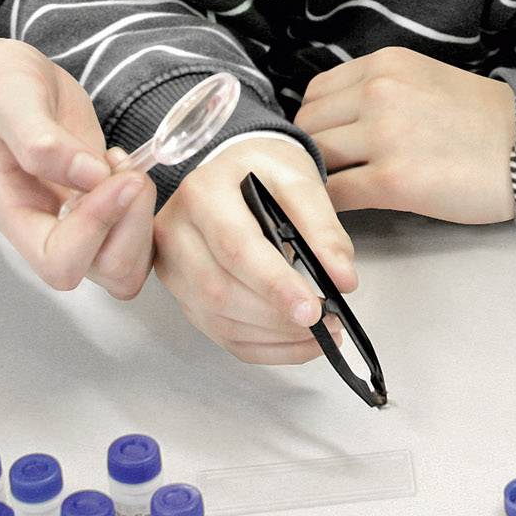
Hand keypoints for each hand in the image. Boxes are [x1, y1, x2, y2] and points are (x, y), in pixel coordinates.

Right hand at [0, 37, 153, 297]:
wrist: (11, 84)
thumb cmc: (0, 90)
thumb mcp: (9, 98)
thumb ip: (39, 139)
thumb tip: (91, 175)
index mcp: (16, 215)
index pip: (60, 262)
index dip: (95, 227)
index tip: (112, 172)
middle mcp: (49, 230)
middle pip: (107, 272)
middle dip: (132, 225)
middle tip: (128, 171)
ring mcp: (81, 223)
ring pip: (131, 262)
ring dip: (143, 217)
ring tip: (125, 166)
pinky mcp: (106, 207)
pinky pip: (140, 234)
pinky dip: (147, 206)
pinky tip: (125, 164)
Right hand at [155, 134, 360, 363]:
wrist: (235, 169)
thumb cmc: (264, 171)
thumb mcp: (299, 181)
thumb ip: (323, 229)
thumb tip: (342, 280)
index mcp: (202, 193)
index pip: (236, 248)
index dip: (274, 285)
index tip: (313, 310)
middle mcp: (175, 232)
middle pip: (219, 290)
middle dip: (277, 316)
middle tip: (327, 322)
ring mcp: (173, 268)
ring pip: (218, 320)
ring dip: (274, 336)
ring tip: (322, 332)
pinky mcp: (183, 295)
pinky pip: (220, 334)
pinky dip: (264, 347)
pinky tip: (298, 342)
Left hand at [296, 48, 515, 224]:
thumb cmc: (482, 121)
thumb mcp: (424, 79)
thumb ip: (378, 91)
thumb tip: (332, 123)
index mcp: (386, 65)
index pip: (316, 94)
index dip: (315, 123)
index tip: (325, 144)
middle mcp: (379, 92)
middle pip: (308, 126)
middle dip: (311, 153)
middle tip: (327, 175)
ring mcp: (384, 135)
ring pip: (315, 160)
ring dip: (317, 181)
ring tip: (331, 195)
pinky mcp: (392, 180)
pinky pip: (335, 195)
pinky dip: (330, 207)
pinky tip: (342, 212)